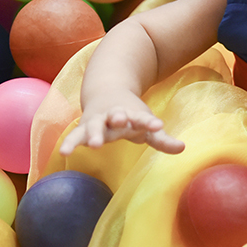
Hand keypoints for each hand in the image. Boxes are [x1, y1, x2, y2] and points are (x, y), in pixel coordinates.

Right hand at [59, 93, 185, 155]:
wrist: (106, 93)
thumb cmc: (130, 115)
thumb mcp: (146, 125)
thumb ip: (162, 139)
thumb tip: (183, 148)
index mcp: (132, 114)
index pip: (142, 118)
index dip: (149, 122)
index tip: (158, 124)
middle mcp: (114, 115)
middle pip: (115, 116)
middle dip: (117, 118)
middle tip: (121, 121)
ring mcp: (97, 120)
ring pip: (94, 125)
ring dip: (95, 133)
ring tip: (94, 144)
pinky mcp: (83, 128)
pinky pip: (75, 136)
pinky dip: (70, 143)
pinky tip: (63, 153)